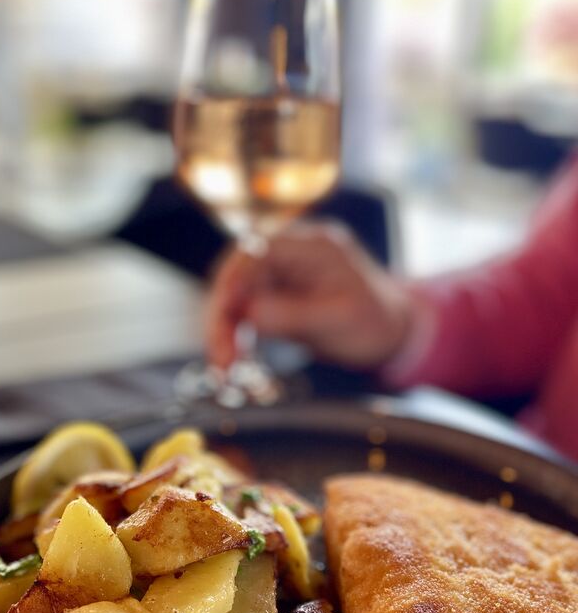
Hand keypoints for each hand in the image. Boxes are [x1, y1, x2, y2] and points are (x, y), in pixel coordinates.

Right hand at [206, 222, 412, 370]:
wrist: (392, 333)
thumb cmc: (375, 321)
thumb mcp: (338, 320)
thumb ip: (293, 314)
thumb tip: (248, 315)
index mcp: (312, 246)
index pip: (256, 249)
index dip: (233, 279)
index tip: (224, 312)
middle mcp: (290, 254)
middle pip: (239, 274)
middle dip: (223, 314)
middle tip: (220, 356)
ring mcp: (281, 275)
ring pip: (236, 296)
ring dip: (224, 329)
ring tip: (223, 367)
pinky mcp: (275, 298)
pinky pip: (244, 313)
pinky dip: (234, 335)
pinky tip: (231, 360)